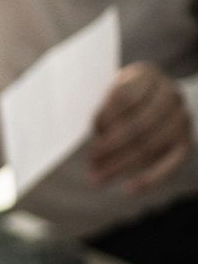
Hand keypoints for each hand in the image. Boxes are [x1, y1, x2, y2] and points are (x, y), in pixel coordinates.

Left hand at [88, 62, 193, 193]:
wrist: (157, 98)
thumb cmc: (120, 96)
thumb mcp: (108, 90)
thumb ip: (99, 106)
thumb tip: (76, 133)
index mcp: (147, 74)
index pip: (124, 96)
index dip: (105, 116)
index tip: (88, 132)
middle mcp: (170, 94)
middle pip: (139, 124)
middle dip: (111, 147)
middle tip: (89, 162)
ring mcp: (182, 118)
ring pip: (151, 145)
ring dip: (122, 164)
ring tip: (97, 178)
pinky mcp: (186, 141)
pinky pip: (172, 162)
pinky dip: (151, 178)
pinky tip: (129, 189)